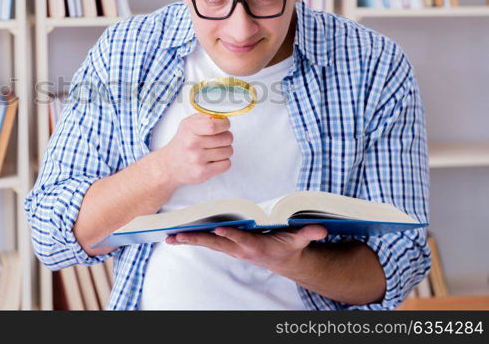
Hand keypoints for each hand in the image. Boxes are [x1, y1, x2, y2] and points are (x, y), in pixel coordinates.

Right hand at [154, 113, 232, 187]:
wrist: (169, 165)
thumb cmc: (182, 143)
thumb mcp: (188, 124)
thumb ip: (205, 117)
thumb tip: (222, 116)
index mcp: (190, 129)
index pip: (214, 125)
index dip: (224, 124)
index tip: (224, 125)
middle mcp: (192, 144)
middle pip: (226, 138)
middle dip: (227, 137)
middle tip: (219, 139)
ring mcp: (197, 160)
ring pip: (229, 151)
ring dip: (225, 150)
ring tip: (214, 150)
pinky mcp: (203, 173)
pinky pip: (226, 164)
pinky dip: (223, 162)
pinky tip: (214, 160)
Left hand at [166, 224, 327, 275]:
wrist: (283, 259)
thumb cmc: (288, 245)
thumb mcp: (299, 240)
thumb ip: (307, 234)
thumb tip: (320, 229)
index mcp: (256, 246)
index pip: (242, 241)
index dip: (230, 236)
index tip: (218, 231)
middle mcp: (240, 249)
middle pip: (216, 244)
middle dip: (197, 240)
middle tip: (178, 236)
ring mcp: (231, 248)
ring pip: (207, 244)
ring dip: (188, 239)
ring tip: (169, 237)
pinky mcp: (226, 245)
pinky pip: (206, 242)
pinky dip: (190, 238)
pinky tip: (175, 236)